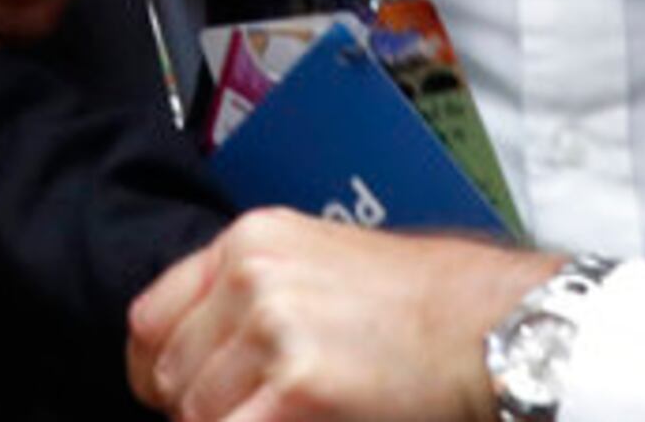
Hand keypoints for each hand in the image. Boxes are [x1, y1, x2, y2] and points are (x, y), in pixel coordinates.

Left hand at [129, 211, 549, 421]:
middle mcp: (253, 277)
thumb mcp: (323, 264)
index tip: (176, 397)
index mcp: (252, 240)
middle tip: (261, 409)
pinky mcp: (296, 392)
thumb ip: (253, 294)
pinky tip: (302, 419)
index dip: (157, 373)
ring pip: (197, 418)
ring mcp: (273, 333)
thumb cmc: (426, 305)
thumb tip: (194, 360)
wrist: (496, 328)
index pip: (149, 320)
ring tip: (296, 412)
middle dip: (204, 412)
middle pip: (171, 380)